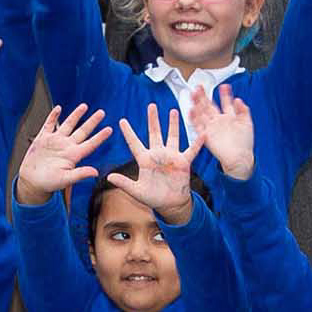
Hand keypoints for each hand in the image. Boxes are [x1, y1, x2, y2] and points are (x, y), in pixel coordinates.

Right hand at [16, 104, 111, 204]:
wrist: (31, 182)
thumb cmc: (48, 183)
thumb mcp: (65, 180)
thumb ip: (79, 174)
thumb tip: (95, 173)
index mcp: (73, 156)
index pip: (90, 144)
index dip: (100, 137)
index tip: (110, 129)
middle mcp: (66, 147)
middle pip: (82, 131)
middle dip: (92, 122)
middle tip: (101, 113)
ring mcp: (55, 141)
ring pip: (68, 125)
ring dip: (76, 115)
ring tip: (84, 106)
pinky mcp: (43, 139)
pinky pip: (49, 124)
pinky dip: (53, 116)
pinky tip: (58, 109)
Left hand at [112, 104, 201, 224]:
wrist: (170, 205)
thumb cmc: (152, 198)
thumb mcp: (136, 191)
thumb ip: (124, 183)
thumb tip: (108, 177)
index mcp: (144, 160)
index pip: (134, 143)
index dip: (128, 132)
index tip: (121, 120)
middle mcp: (157, 155)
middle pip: (154, 133)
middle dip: (153, 120)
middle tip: (151, 105)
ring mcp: (171, 157)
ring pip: (172, 136)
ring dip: (173, 124)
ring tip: (173, 111)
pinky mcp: (183, 162)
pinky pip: (191, 150)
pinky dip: (197, 143)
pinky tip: (202, 133)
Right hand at [185, 84, 254, 180]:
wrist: (240, 158)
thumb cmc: (244, 144)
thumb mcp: (247, 124)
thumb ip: (243, 111)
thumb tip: (239, 100)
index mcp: (229, 118)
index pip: (225, 103)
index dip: (225, 94)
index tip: (224, 86)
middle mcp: (219, 121)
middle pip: (209, 106)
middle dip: (204, 96)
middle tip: (199, 87)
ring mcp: (212, 127)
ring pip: (202, 113)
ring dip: (197, 104)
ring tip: (193, 94)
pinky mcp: (206, 135)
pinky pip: (198, 126)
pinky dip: (194, 118)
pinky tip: (191, 110)